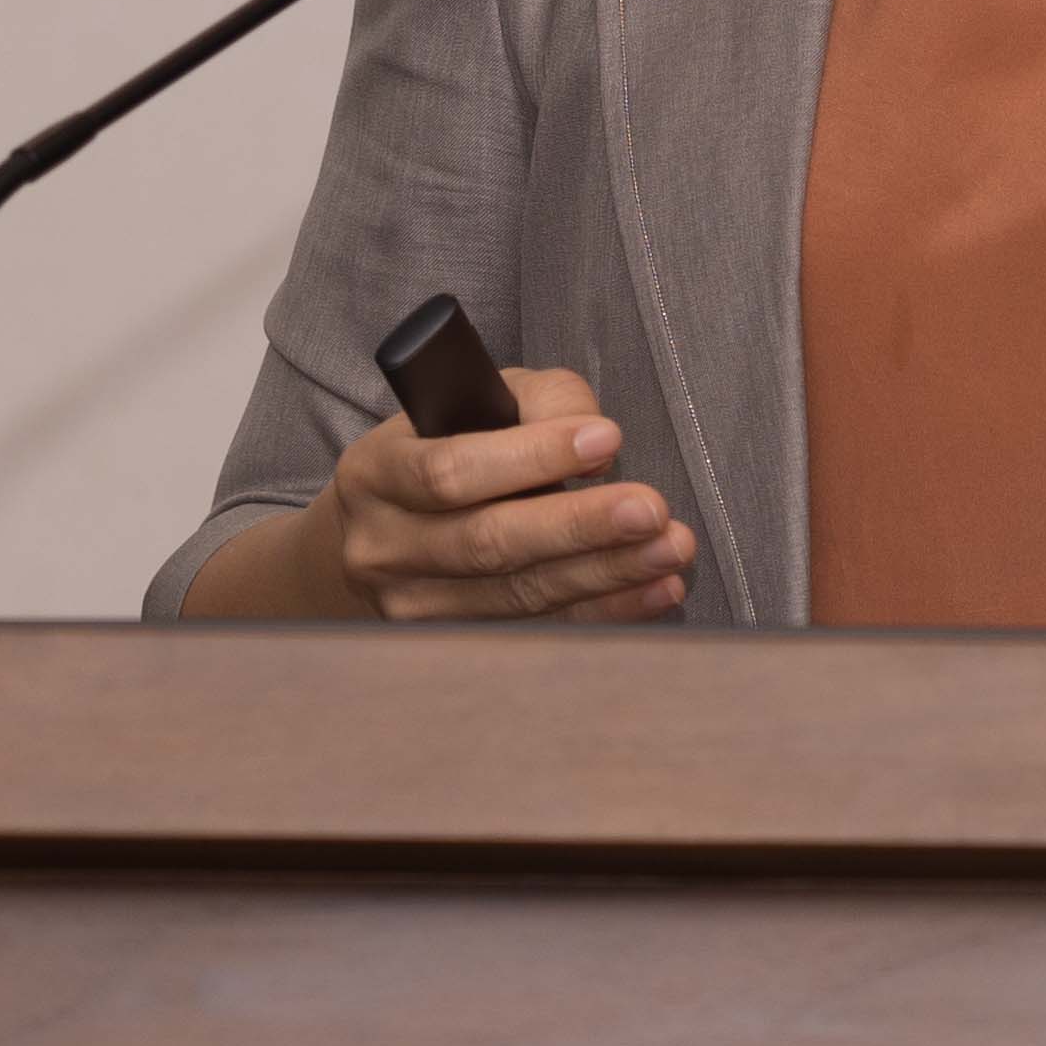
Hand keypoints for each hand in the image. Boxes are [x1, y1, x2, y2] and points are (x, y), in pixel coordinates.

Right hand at [326, 363, 695, 623]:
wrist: (386, 530)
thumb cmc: (449, 445)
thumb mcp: (480, 399)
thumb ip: (543, 404)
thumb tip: (598, 451)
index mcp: (377, 472)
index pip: (452, 470)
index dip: (533, 457)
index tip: (607, 439)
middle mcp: (383, 547)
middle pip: (488, 543)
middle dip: (579, 527)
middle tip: (651, 510)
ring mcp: (410, 607)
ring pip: (517, 595)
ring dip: (605, 574)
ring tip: (669, 551)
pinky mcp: (449, 646)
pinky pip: (538, 630)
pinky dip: (603, 611)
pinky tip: (653, 590)